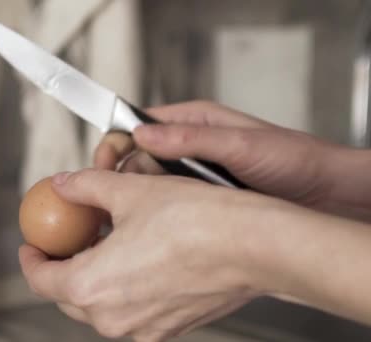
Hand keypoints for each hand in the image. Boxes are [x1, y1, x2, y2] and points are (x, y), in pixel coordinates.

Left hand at [19, 169, 289, 340]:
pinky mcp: (172, 327)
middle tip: (67, 242)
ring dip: (93, 279)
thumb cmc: (195, 220)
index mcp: (91, 286)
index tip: (33, 244)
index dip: (31, 257)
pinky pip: (132, 311)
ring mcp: (145, 328)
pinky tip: (136, 258)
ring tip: (102, 246)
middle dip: (61, 268)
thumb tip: (63, 184)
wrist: (253, 245)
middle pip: (67, 297)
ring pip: (100, 307)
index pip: (40, 278)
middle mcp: (114, 318)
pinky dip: (123, 289)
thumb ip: (85, 187)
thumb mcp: (127, 191)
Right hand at [94, 101, 354, 212]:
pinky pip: (167, 204)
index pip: (136, 126)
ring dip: (136, 198)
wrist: (325, 194)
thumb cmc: (293, 160)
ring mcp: (194, 174)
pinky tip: (152, 226)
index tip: (102, 165)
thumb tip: (142, 133)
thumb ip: (191, 139)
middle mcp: (188, 146)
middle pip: (136, 158)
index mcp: (193, 122)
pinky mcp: (200, 199)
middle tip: (110, 200)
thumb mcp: (241, 145)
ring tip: (128, 218)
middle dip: (119, 177)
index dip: (115, 144)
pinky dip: (155, 213)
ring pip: (149, 184)